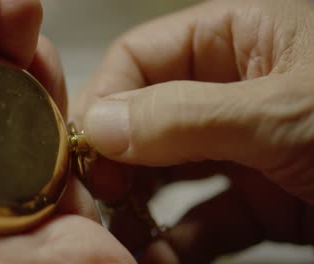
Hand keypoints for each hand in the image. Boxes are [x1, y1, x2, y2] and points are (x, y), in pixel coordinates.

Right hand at [72, 0, 313, 262]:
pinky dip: (178, 242)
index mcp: (235, 37)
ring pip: (169, 175)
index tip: (81, 148)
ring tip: (118, 239)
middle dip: (115, 162)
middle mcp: (231, 89)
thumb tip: (101, 123)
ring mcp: (244, 146)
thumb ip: (185, 115)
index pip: (140, 59)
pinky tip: (158, 256)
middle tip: (94, 202)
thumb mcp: (285, 108)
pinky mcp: (263, 197)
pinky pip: (203, 218)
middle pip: (145, 119)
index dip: (105, 100)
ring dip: (141, 209)